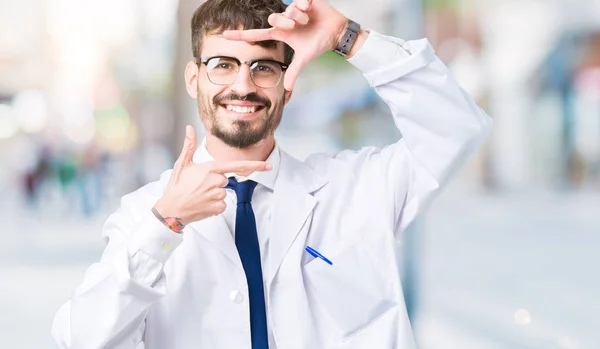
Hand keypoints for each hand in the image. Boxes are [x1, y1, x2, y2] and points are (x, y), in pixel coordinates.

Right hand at [153, 125, 271, 225]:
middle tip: (199, 186)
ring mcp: (218, 196)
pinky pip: (222, 205)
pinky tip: (202, 204)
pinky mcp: (218, 208)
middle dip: (215, 183)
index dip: (255, 166)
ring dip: (214, 194)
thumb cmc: (176, 187)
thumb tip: (189, 128)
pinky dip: (214, 205)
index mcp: (210, 169)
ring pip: (224, 193)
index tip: (268, 165)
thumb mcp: (182, 164)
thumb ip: (189, 145)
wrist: (171, 210)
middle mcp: (216, 182)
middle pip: (226, 180)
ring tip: (199, 195)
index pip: (237, 166)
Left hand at [222, 0, 346, 89]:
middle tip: (297, 27)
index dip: (241, 36)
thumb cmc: (318, 43)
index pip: (257, 34)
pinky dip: (305, 4)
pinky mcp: (304, 0)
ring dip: (300, 17)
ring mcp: (293, 10)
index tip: (224, 36)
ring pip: (288, 10)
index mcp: (280, 33)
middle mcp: (284, 20)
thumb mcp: (304, 58)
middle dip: (286, 23)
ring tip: (308, 19)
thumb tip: (287, 90)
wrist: (335, 32)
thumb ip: (294, 72)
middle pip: (274, 18)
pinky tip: (311, 8)